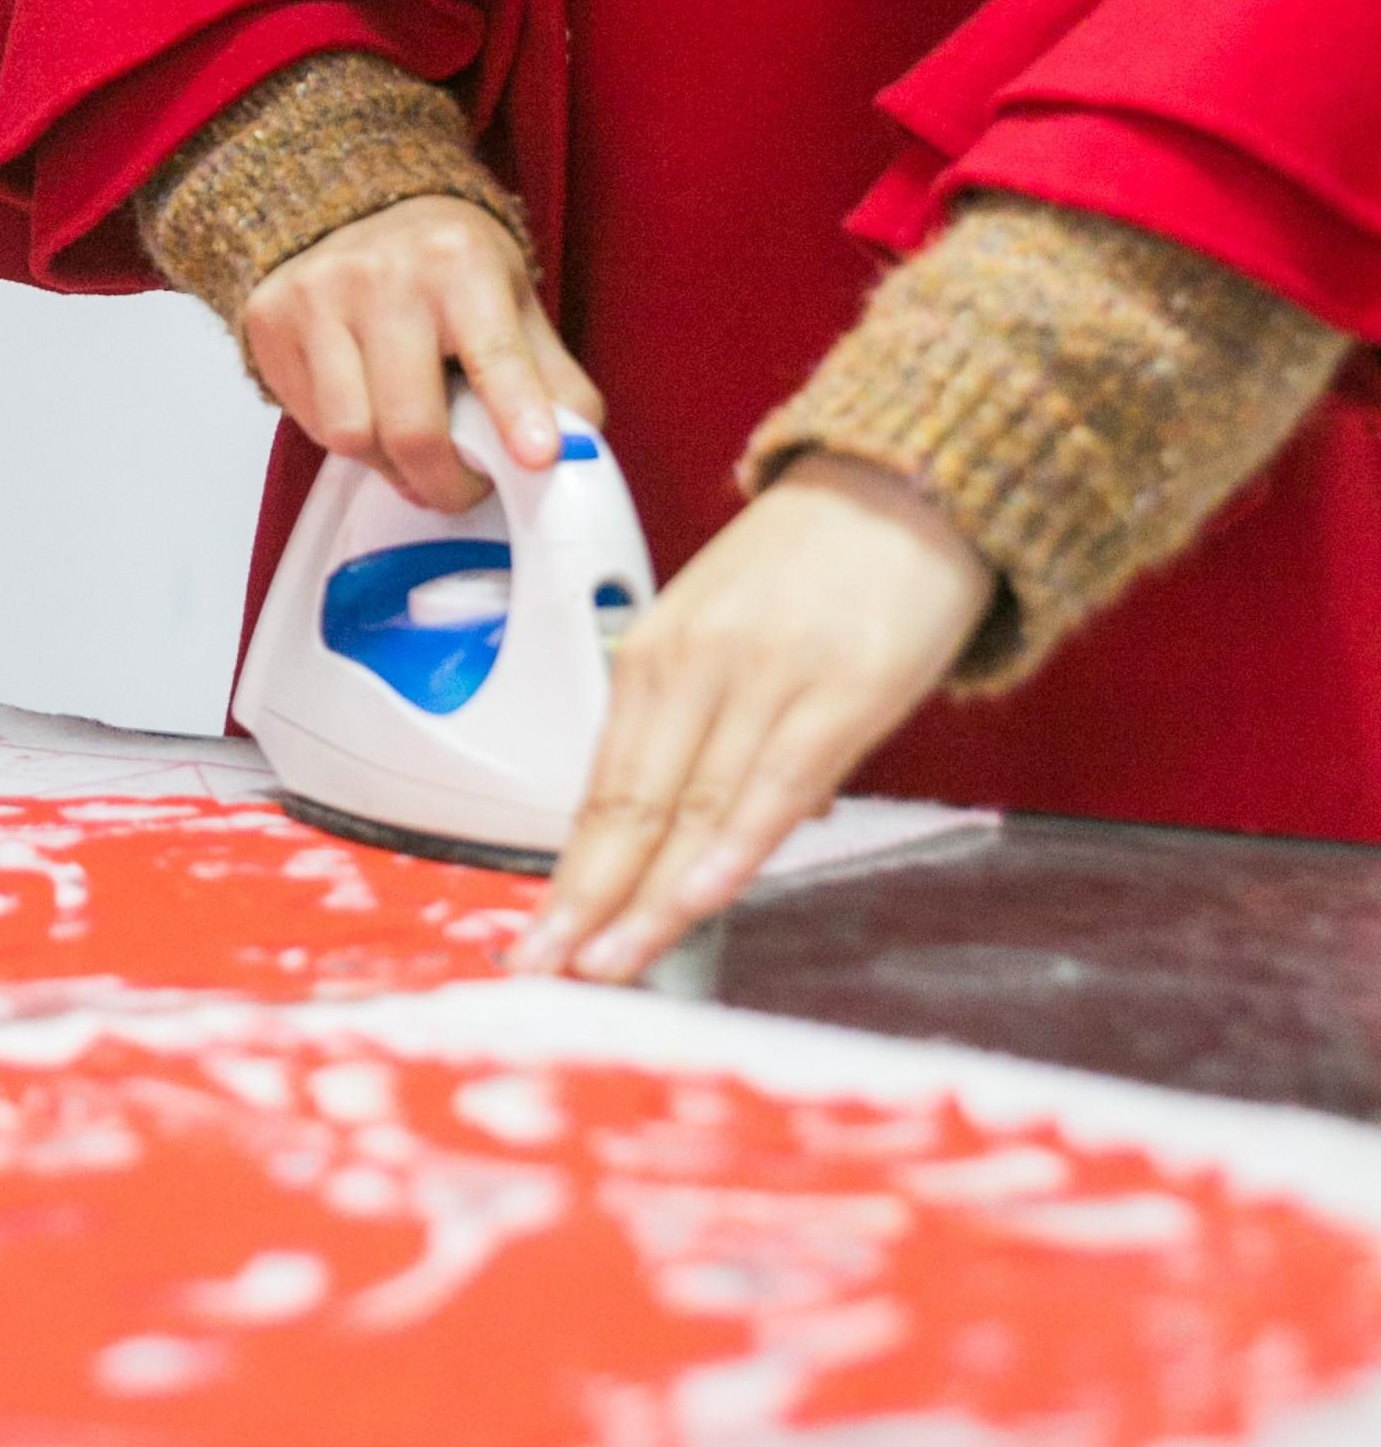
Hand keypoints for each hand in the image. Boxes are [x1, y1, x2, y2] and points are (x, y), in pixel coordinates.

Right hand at [241, 195, 601, 510]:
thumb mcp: (514, 299)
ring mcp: (315, 294)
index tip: (536, 457)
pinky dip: (347, 437)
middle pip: (412, 425)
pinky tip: (366, 404)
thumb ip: (551, 378)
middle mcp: (380, 272)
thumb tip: (578, 453)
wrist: (352, 205)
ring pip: (352, 437)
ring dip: (390, 466)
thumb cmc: (445, 266)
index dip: (516, 411)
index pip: (493, 352)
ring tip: (412, 446)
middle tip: (465, 487)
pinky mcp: (268, 319)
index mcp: (458, 259)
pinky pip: (311, 425)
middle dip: (446, 482)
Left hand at [510, 452, 995, 984]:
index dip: (571, 872)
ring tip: (604, 967)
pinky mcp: (841, 690)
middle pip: (629, 805)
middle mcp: (694, 666)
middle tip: (542, 971)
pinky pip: (773, 784)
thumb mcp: (732, 632)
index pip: (602, 785)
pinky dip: (731, 847)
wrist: (906, 475)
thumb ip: (713, 725)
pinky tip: (696, 898)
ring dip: (643, 898)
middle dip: (584, 900)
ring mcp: (764, 678)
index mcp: (658, 651)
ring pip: (690, 809)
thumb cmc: (818, 554)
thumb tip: (708, 828)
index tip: (540, 937)